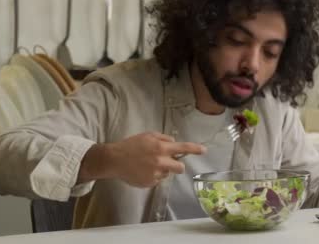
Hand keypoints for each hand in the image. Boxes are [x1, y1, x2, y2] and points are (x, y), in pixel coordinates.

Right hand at [78, 132, 205, 187]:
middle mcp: (161, 162)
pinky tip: (143, 171)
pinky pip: (158, 180)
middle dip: (177, 165)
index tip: (204, 151)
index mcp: (161, 148)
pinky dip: (153, 176)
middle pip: (180, 167)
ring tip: (148, 165)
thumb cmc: (131, 145)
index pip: (183, 148)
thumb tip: (174, 143)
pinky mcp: (150, 183)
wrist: (114, 159)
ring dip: (163, 170)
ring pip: (167, 174)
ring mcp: (156, 174)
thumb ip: (163, 139)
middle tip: (168, 162)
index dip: (195, 149)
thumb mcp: (148, 135)